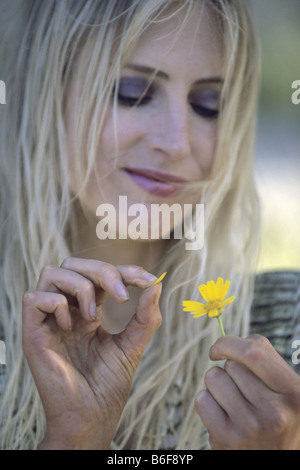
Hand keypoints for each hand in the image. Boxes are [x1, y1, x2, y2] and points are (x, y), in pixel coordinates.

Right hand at [22, 258, 161, 448]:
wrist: (92, 418)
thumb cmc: (108, 386)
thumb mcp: (132, 345)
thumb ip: (145, 316)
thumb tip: (156, 283)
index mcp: (87, 310)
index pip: (100, 273)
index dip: (123, 269)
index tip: (148, 279)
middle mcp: (66, 310)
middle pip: (73, 263)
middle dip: (102, 270)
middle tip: (122, 294)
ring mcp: (48, 320)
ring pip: (52, 272)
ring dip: (80, 286)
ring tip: (94, 315)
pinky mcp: (33, 333)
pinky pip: (34, 297)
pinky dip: (58, 303)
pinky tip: (72, 326)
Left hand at [195, 334, 299, 448]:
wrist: (277, 459)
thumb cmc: (278, 413)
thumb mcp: (286, 387)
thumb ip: (265, 358)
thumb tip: (230, 343)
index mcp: (294, 393)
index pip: (253, 353)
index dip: (228, 343)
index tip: (219, 349)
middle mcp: (275, 413)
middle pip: (230, 365)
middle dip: (230, 370)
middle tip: (244, 391)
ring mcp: (250, 429)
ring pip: (213, 378)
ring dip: (218, 385)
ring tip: (234, 402)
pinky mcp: (227, 440)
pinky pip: (202, 400)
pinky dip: (208, 402)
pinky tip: (223, 415)